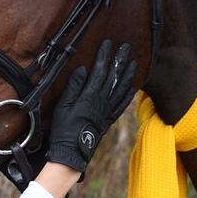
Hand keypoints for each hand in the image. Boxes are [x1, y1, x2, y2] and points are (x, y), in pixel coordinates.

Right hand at [46, 40, 136, 172]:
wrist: (72, 153)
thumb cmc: (63, 129)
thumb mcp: (63, 107)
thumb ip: (73, 87)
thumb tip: (82, 70)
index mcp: (89, 97)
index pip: (99, 72)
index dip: (104, 57)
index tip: (108, 44)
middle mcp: (101, 102)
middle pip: (113, 77)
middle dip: (119, 61)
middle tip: (125, 47)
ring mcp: (107, 111)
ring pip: (121, 89)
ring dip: (127, 75)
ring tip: (133, 63)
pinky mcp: (109, 120)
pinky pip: (122, 105)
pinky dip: (128, 95)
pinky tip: (132, 87)